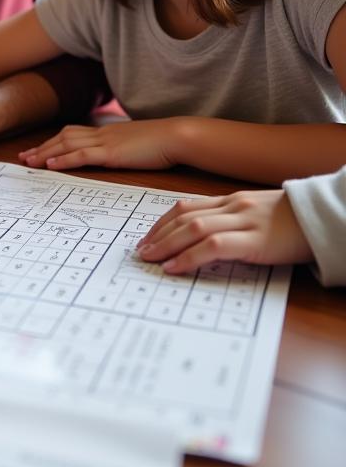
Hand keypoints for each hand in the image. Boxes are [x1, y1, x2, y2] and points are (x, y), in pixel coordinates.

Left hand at [18, 118, 184, 170]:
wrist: (177, 136)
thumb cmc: (162, 143)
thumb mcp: (136, 145)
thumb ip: (122, 149)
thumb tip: (117, 156)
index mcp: (107, 132)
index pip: (73, 134)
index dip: (53, 141)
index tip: (38, 150)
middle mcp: (101, 134)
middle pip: (63, 138)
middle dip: (42, 147)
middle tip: (23, 157)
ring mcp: (105, 142)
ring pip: (66, 145)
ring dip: (45, 153)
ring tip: (29, 162)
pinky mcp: (111, 153)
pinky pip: (81, 155)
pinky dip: (63, 159)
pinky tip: (50, 164)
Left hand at [137, 189, 313, 272]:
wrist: (326, 217)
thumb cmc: (296, 221)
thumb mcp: (259, 215)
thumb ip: (234, 221)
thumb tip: (208, 240)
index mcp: (231, 200)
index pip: (186, 207)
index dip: (162, 222)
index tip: (148, 236)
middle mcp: (233, 206)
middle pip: (183, 217)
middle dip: (158, 234)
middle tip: (141, 250)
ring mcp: (243, 221)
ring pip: (193, 228)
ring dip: (166, 245)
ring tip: (150, 258)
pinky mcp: (255, 240)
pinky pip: (213, 247)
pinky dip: (189, 257)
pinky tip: (174, 267)